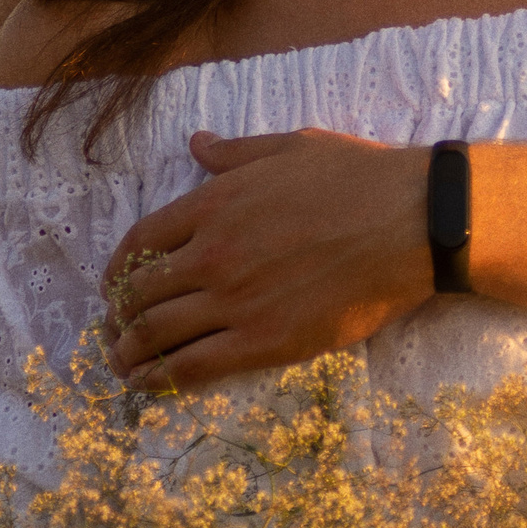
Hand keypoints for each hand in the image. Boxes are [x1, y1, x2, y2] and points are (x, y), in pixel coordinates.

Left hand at [105, 128, 429, 385]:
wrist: (410, 224)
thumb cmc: (358, 179)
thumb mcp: (290, 147)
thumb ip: (234, 152)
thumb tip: (196, 143)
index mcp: (214, 203)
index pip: (140, 241)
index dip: (117, 269)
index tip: (115, 284)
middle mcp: (212, 253)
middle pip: (139, 292)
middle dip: (119, 315)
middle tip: (117, 329)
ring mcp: (235, 300)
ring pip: (157, 333)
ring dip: (129, 351)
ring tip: (122, 362)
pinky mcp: (263, 341)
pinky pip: (195, 364)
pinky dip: (161, 377)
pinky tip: (147, 384)